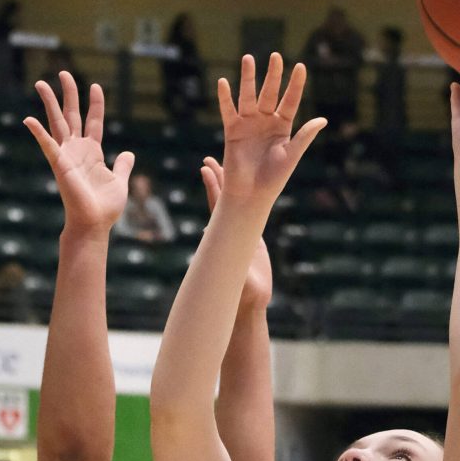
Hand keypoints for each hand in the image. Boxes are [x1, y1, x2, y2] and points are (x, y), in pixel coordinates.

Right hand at [23, 71, 134, 236]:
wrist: (94, 223)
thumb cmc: (105, 207)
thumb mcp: (120, 181)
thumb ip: (123, 166)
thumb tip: (128, 153)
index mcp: (92, 152)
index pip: (93, 122)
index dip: (95, 104)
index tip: (96, 86)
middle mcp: (77, 150)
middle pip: (71, 116)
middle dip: (68, 94)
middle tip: (63, 72)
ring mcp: (66, 155)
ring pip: (57, 123)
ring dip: (50, 103)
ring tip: (41, 83)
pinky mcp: (59, 164)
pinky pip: (47, 145)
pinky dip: (38, 133)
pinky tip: (28, 119)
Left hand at [201, 156, 271, 311]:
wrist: (252, 301)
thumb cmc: (244, 294)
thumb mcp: (240, 279)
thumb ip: (231, 266)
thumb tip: (216, 245)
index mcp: (223, 235)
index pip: (216, 205)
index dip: (212, 186)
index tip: (205, 169)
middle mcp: (231, 230)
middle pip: (222, 198)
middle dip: (217, 178)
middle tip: (208, 159)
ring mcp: (243, 233)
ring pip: (236, 203)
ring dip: (231, 185)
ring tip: (223, 166)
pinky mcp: (254, 240)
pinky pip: (251, 215)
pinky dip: (250, 200)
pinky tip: (251, 188)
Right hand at [217, 53, 325, 209]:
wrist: (251, 194)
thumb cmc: (274, 178)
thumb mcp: (292, 155)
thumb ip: (305, 136)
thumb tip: (323, 119)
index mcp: (283, 127)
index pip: (291, 101)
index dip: (296, 85)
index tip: (301, 66)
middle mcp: (266, 122)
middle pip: (270, 93)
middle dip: (273, 75)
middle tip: (276, 56)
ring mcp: (249, 124)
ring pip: (248, 96)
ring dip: (248, 78)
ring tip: (248, 58)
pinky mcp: (233, 131)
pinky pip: (228, 110)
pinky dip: (225, 98)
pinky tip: (223, 83)